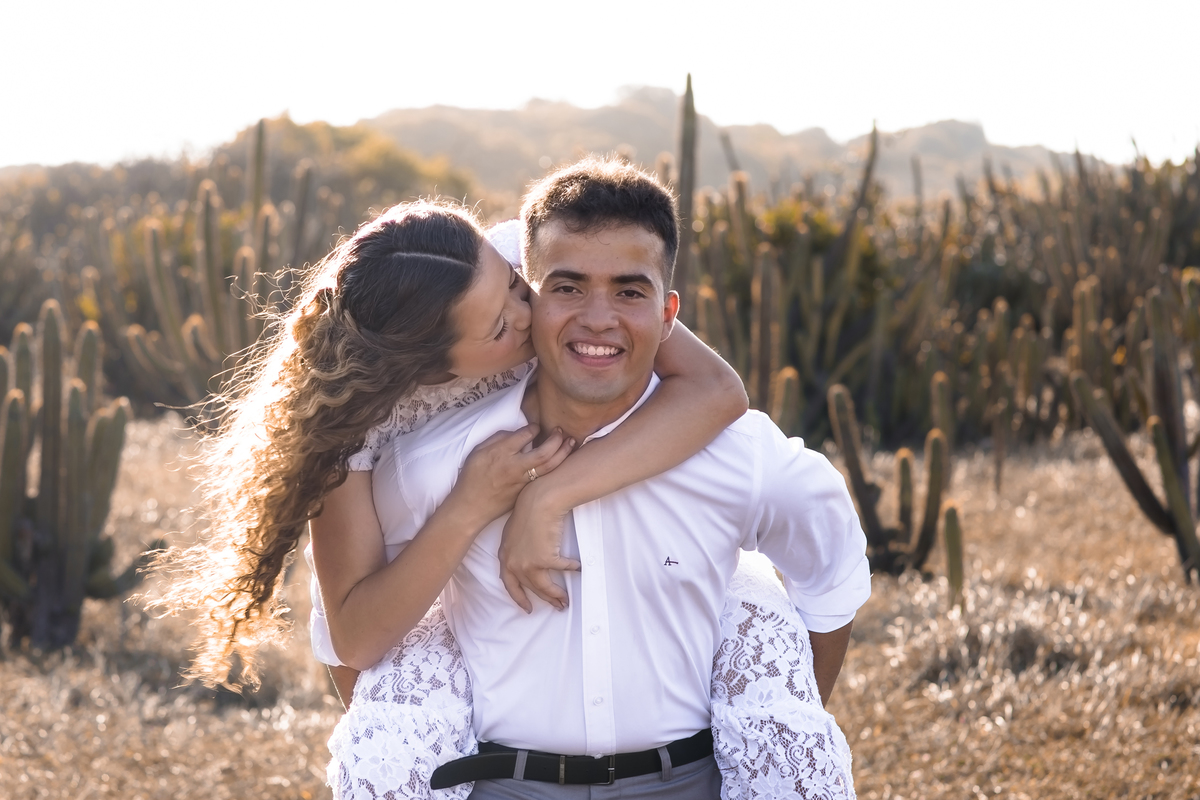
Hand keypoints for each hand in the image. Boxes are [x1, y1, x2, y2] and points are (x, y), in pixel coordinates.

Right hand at [451, 424, 572, 527]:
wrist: (471, 506)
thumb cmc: (472, 478)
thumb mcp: (477, 452)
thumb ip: (497, 439)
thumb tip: (516, 432)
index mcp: (501, 453)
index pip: (525, 435)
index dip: (534, 428)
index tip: (537, 427)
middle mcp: (515, 466)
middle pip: (544, 451)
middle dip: (556, 439)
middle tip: (560, 431)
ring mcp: (522, 481)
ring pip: (549, 466)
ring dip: (563, 452)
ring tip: (571, 442)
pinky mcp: (526, 492)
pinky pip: (545, 478)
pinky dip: (556, 467)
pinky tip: (562, 460)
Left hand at [498, 482, 581, 612]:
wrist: (538, 502)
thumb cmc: (528, 511)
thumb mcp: (512, 533)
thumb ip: (515, 549)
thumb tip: (525, 557)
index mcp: (505, 557)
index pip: (509, 584)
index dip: (519, 598)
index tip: (527, 608)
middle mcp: (514, 564)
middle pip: (531, 588)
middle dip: (545, 599)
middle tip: (556, 606)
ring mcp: (529, 563)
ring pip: (544, 587)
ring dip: (557, 594)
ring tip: (565, 599)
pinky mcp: (545, 560)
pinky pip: (561, 568)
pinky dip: (571, 568)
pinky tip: (577, 568)